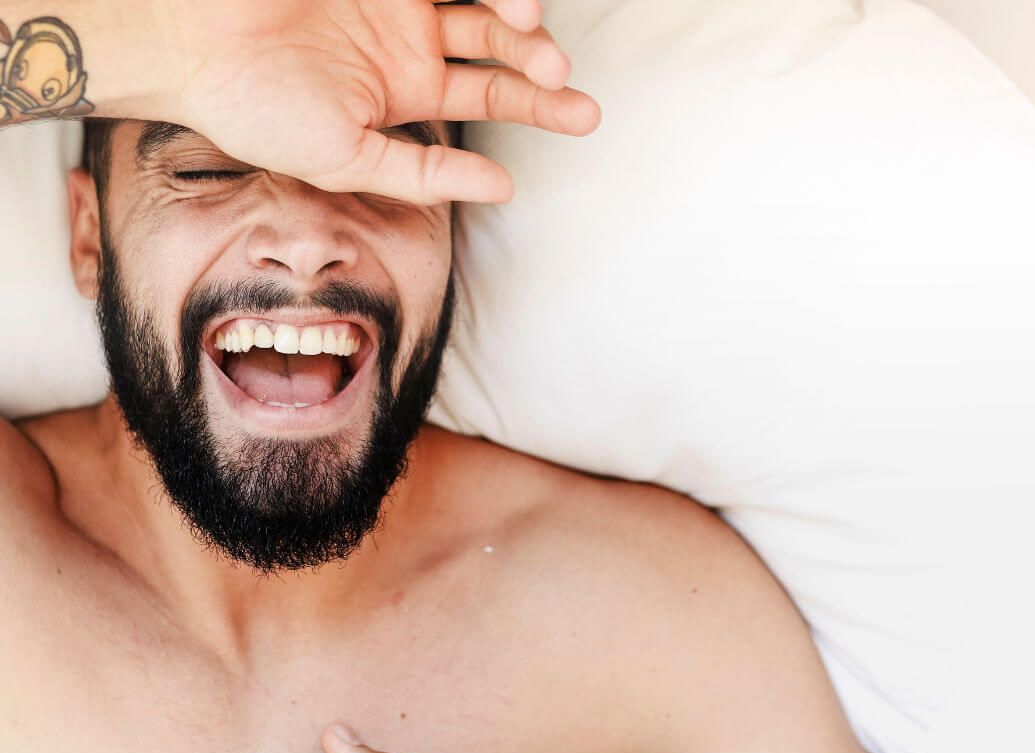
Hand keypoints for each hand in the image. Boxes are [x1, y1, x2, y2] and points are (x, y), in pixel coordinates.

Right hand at [160, 0, 599, 203]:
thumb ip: (422, 174)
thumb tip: (503, 189)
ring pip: (481, 0)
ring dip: (517, 15)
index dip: (542, 105)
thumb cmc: (254, 109)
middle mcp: (408, 42)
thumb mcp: (346, 157)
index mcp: (405, 91)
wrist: (186, 43)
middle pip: (500, 45)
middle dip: (539, 62)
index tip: (584, 116)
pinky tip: (510, 3)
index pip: (491, 95)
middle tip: (557, 74)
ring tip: (529, 29)